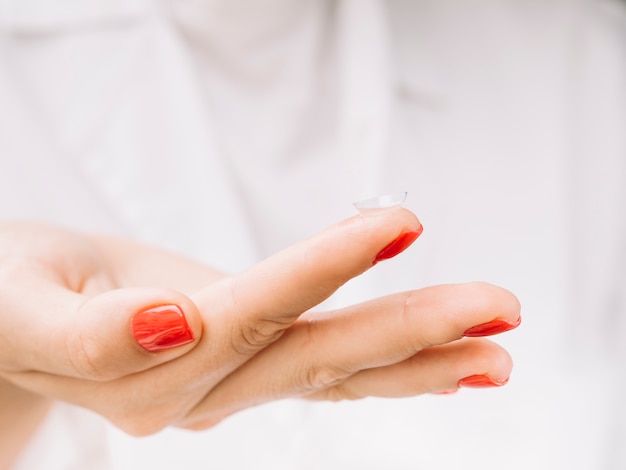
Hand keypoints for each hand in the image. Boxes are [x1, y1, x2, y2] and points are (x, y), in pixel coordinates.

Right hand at [0, 208, 518, 436]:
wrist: (14, 324)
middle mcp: (203, 389)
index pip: (257, 310)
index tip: (399, 223)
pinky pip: (327, 378)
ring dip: (422, 358)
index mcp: (152, 365)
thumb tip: (176, 322)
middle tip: (502, 310)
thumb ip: (93, 332)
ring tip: (500, 346)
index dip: (324, 265)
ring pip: (337, 375)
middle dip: (413, 329)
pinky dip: (391, 373)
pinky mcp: (245, 369)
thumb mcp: (27, 307)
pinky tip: (448, 368)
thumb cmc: (17, 299)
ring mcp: (230, 387)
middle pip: (321, 356)